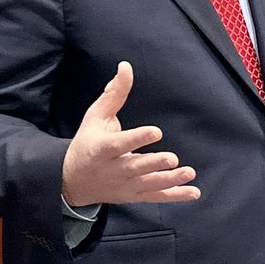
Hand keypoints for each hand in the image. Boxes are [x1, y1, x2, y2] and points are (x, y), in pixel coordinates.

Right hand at [61, 62, 199, 207]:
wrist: (70, 181)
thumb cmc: (87, 142)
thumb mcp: (95, 117)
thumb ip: (114, 94)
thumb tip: (126, 66)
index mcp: (101, 149)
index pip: (120, 144)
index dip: (137, 138)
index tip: (157, 131)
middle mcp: (113, 169)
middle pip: (135, 167)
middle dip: (154, 163)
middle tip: (173, 159)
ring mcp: (124, 185)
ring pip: (148, 184)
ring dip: (170, 181)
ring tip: (189, 173)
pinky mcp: (134, 195)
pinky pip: (156, 197)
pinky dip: (175, 196)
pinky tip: (194, 193)